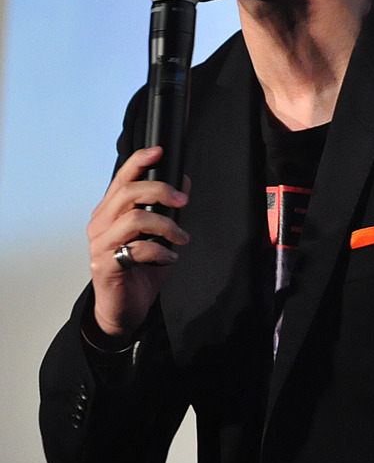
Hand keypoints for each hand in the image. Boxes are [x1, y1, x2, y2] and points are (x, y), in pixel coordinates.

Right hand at [87, 146, 189, 341]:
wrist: (123, 310)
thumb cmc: (138, 272)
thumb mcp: (158, 237)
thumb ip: (167, 211)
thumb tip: (184, 183)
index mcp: (110, 213)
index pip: (121, 179)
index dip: (138, 161)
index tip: (158, 152)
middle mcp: (101, 224)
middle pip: (128, 193)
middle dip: (161, 191)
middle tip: (183, 202)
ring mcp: (100, 245)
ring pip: (134, 219)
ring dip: (166, 226)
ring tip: (181, 238)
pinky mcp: (105, 265)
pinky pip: (136, 249)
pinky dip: (160, 252)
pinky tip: (169, 259)